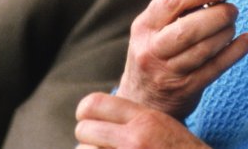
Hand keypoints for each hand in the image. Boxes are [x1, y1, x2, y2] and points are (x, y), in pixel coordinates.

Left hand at [75, 92, 209, 147]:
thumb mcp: (163, 125)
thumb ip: (134, 118)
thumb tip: (96, 116)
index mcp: (146, 119)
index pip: (93, 103)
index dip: (86, 112)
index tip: (89, 120)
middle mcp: (134, 138)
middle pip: (83, 129)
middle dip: (88, 138)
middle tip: (99, 144)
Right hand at [116, 0, 247, 118]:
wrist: (144, 100)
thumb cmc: (157, 53)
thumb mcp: (155, 29)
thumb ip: (181, 9)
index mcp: (145, 25)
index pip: (173, 0)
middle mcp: (152, 49)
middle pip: (188, 29)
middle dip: (218, 15)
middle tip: (233, 9)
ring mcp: (168, 72)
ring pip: (204, 49)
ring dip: (226, 33)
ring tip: (232, 25)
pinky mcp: (186, 88)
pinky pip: (216, 67)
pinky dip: (236, 51)